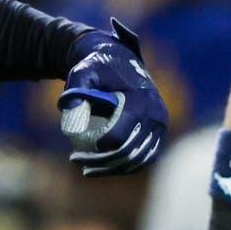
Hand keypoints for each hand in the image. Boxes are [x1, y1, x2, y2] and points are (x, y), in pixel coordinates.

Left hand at [57, 19, 167, 176]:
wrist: (120, 59)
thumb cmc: (98, 67)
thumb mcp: (82, 73)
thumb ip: (75, 91)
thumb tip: (70, 119)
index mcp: (141, 102)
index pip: (120, 138)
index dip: (97, 151)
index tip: (75, 154)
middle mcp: (156, 116)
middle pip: (128, 152)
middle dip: (100, 162)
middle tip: (75, 161)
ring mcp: (161, 126)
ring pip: (138, 160)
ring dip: (111, 169)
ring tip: (86, 170)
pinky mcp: (160, 134)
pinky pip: (145, 159)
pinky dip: (125, 167)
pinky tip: (103, 169)